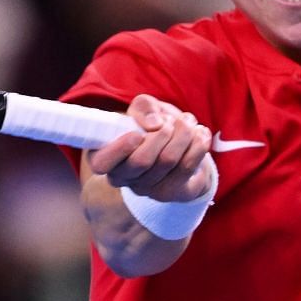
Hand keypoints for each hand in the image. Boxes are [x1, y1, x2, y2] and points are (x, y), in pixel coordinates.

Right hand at [90, 94, 212, 200]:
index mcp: (104, 156)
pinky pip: (187, 167)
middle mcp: (122, 178)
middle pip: (141, 160)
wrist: (177, 146)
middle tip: (170, 122)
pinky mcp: (171, 193)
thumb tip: (154, 124)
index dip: (119, 149)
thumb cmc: (151, 125)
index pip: (101, 163)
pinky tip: (200, 133)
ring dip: (183, 134)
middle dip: (162, 133)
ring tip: (187, 122)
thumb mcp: (143, 108)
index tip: (137, 134)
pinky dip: (198, 144)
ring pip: (168, 160)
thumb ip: (144, 107)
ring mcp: (146, 189)